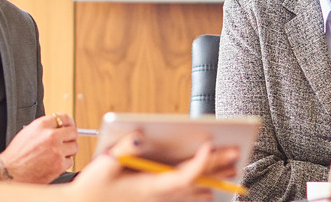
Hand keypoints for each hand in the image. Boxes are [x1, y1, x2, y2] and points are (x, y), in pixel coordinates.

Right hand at [0, 113, 77, 183]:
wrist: (10, 172)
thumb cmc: (16, 154)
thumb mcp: (28, 132)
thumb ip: (45, 127)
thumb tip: (59, 126)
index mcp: (42, 125)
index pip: (65, 118)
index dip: (70, 123)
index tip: (70, 127)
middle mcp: (51, 136)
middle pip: (73, 132)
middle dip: (70, 138)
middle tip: (66, 142)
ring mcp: (56, 150)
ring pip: (74, 147)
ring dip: (68, 151)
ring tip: (57, 154)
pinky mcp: (59, 165)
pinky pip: (69, 162)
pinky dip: (64, 164)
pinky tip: (53, 163)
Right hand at [70, 131, 240, 201]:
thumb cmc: (94, 187)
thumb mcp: (106, 164)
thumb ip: (125, 148)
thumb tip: (140, 135)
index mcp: (151, 186)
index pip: (185, 175)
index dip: (200, 162)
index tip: (209, 145)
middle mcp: (160, 196)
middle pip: (197, 181)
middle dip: (217, 165)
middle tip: (236, 152)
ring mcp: (160, 200)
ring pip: (195, 192)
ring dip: (213, 180)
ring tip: (232, 168)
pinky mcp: (157, 201)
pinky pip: (185, 198)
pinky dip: (199, 190)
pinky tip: (207, 187)